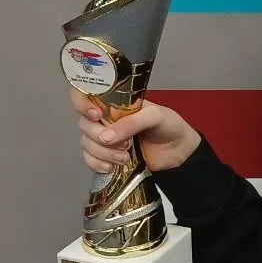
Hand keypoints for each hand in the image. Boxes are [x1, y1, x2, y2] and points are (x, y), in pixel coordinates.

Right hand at [70, 88, 200, 173]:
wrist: (178, 152)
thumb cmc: (169, 126)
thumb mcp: (155, 116)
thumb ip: (132, 123)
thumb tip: (106, 136)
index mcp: (116, 102)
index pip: (86, 95)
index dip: (82, 103)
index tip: (96, 115)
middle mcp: (106, 118)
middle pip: (85, 124)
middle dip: (100, 137)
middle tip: (125, 144)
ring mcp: (105, 137)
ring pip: (86, 143)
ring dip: (103, 153)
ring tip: (125, 157)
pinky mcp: (106, 155)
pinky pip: (89, 159)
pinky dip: (97, 164)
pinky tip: (111, 167)